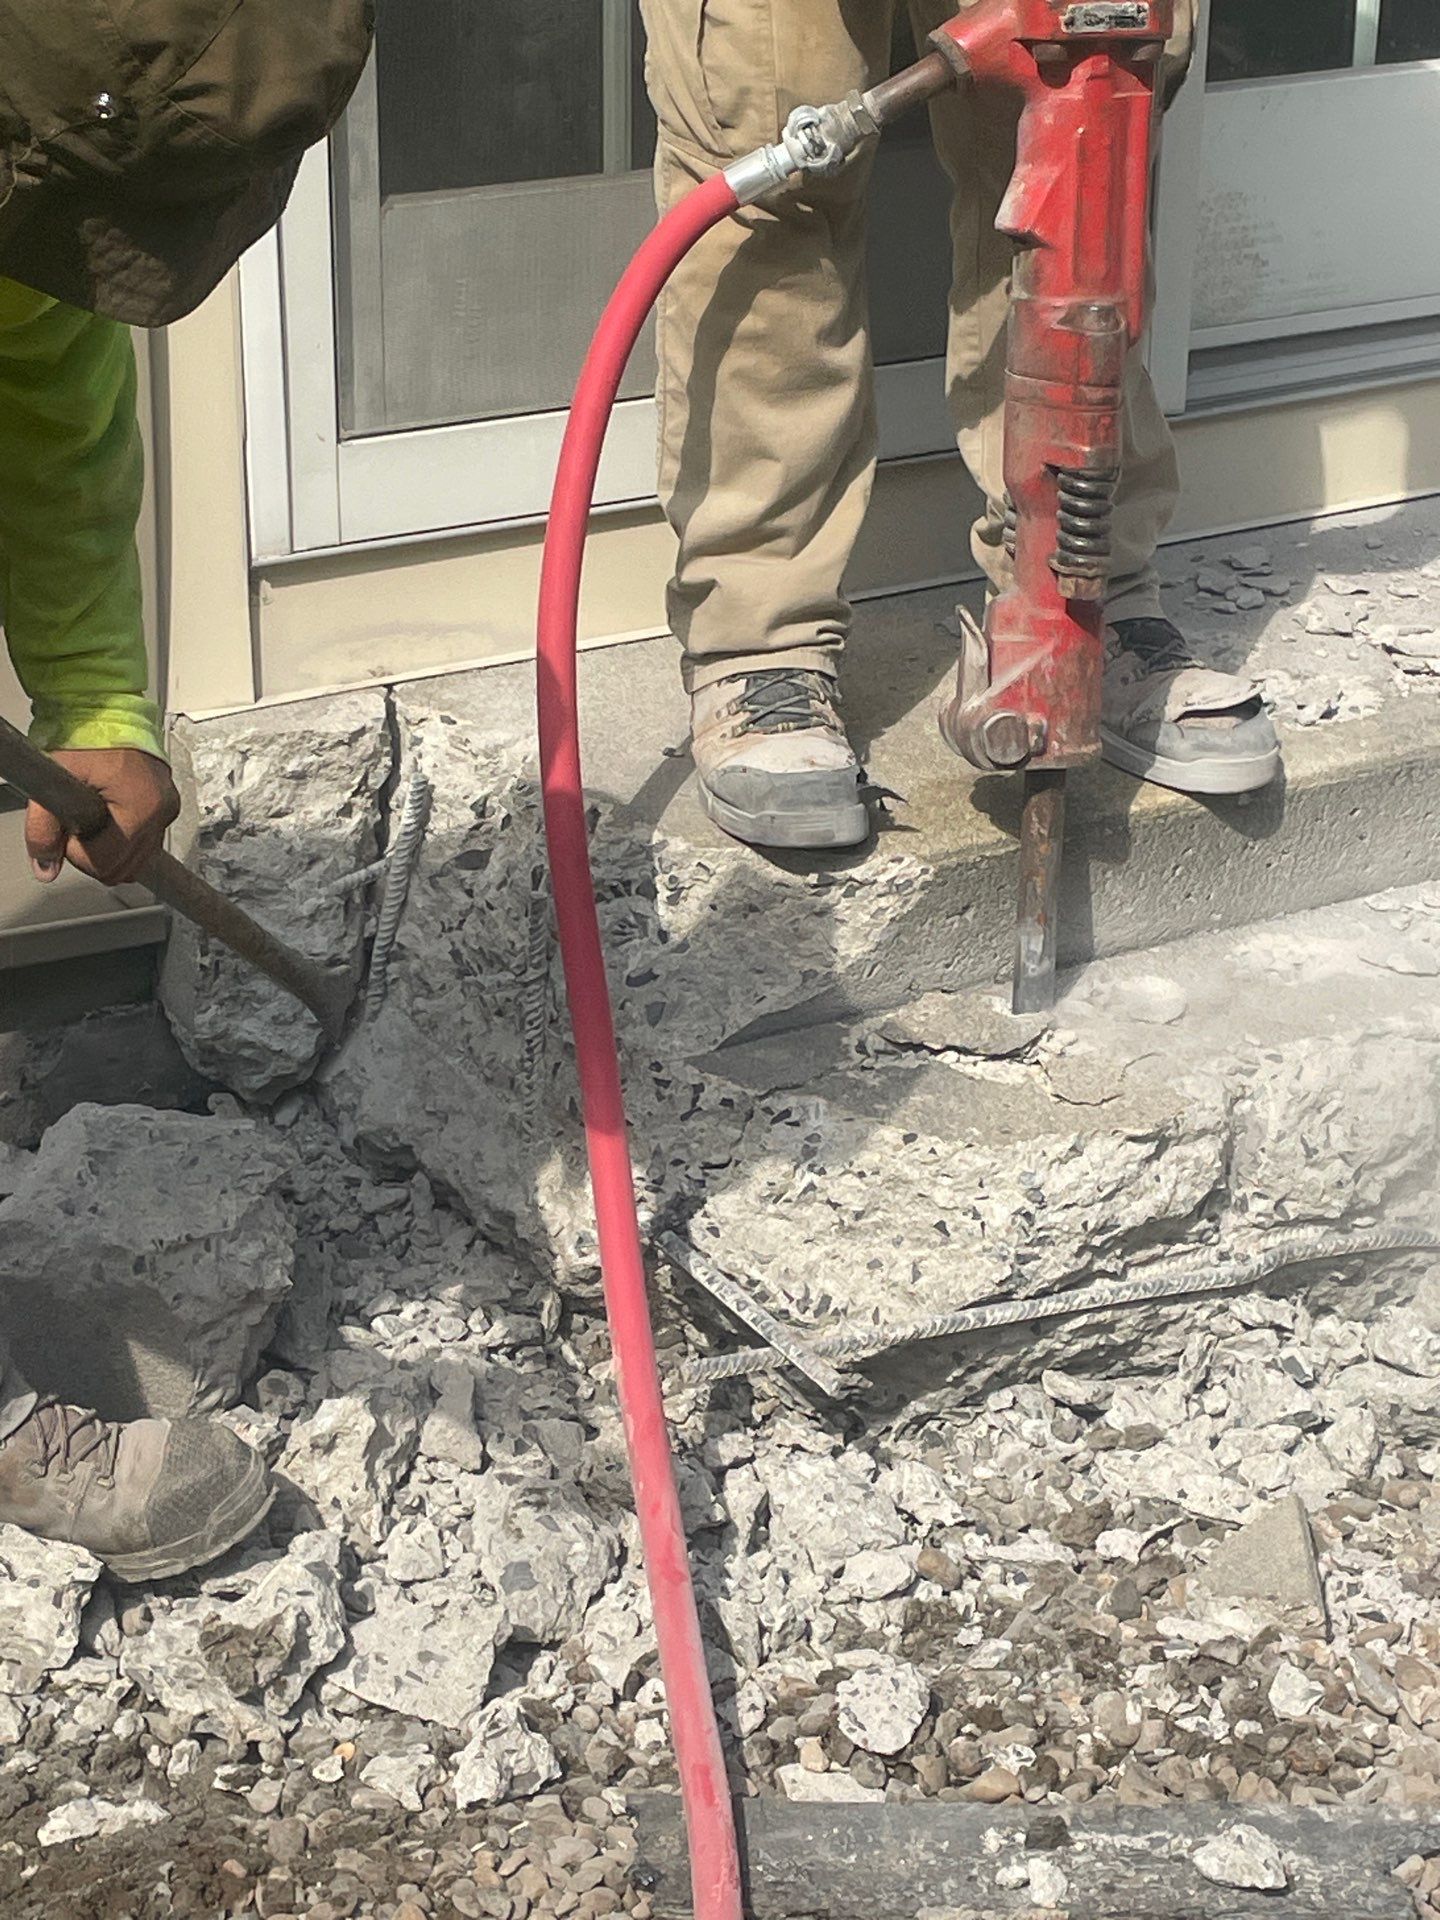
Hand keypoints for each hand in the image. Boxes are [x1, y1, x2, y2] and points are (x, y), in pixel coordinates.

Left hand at [25, 748, 179, 886]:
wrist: (104, 706)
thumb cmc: (83, 734)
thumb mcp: (54, 781)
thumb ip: (43, 830)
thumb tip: (45, 868)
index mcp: (142, 807)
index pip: (108, 862)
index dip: (78, 854)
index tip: (66, 831)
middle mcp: (162, 810)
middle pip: (127, 867)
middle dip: (96, 855)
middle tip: (75, 828)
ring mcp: (168, 806)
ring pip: (139, 858)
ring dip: (111, 849)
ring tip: (92, 821)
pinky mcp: (167, 802)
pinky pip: (147, 840)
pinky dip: (125, 839)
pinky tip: (107, 820)